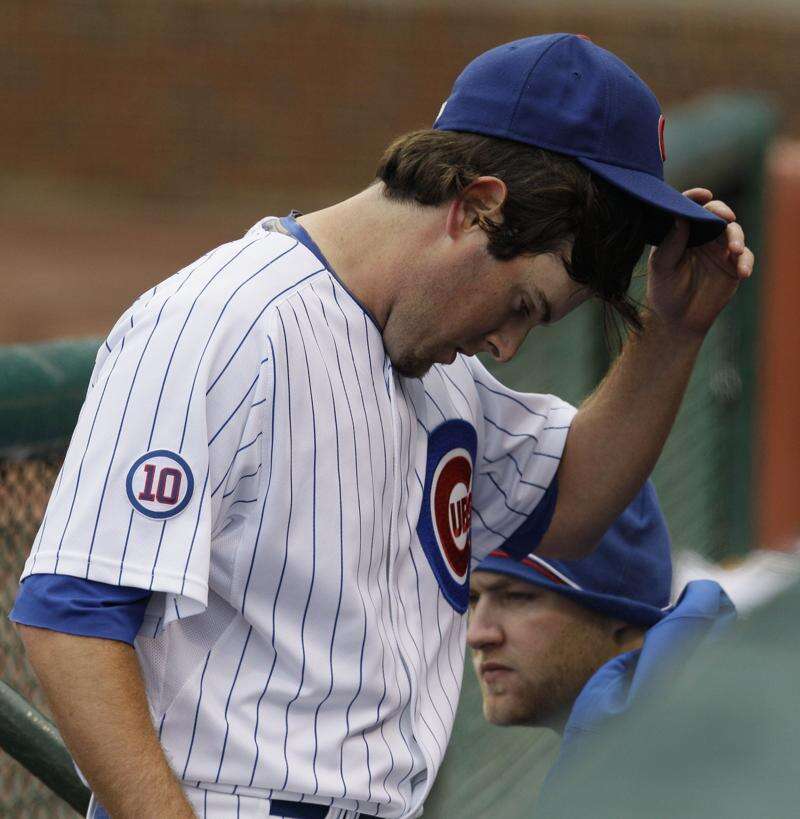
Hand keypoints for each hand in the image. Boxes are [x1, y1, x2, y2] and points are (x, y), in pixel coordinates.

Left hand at [646, 189, 753, 338]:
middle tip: (724, 217)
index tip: (703, 194)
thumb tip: (680, 217)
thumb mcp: (661, 267)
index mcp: (682, 232)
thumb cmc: (664, 290)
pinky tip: (742, 272)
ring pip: (734, 232)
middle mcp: (703, 236)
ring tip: (733, 250)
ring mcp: (720, 250)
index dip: (696, 197)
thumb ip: (670, 243)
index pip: (690, 208)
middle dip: (721, 212)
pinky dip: (745, 262)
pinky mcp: (733, 266)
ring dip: (736, 238)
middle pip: (716, 214)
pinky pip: (745, 257)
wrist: (676, 319)